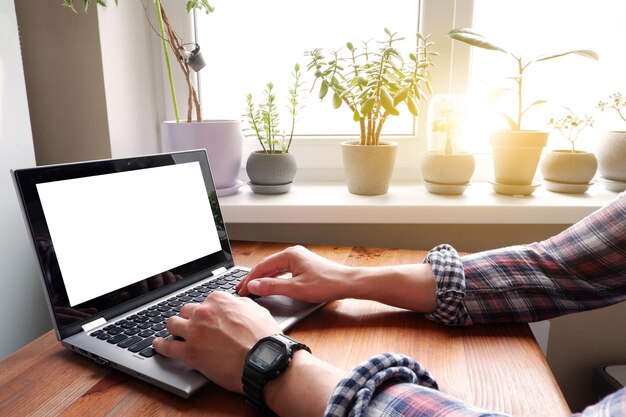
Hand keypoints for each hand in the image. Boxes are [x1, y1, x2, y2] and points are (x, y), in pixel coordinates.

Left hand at [152, 291, 280, 392]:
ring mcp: (194, 332)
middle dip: (189, 318)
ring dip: (174, 328)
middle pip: (186, 311)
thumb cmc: (264, 337)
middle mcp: (203, 312)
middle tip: (194, 327)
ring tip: (175, 333)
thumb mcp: (256, 310)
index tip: (206, 317)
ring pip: (172, 324)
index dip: (206, 311)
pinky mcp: (189, 352)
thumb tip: (236, 303)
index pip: (205, 301)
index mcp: (219, 300)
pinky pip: (167, 347)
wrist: (264, 359)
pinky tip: (158, 345)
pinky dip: (160, 346)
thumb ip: (240, 304)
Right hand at [236, 245, 354, 302]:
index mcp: (289, 255)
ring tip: (251, 288)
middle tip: (241, 290)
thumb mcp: (296, 288)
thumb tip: (253, 286)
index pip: (262, 266)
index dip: (250, 279)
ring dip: (262, 278)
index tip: (241, 290)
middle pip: (267, 266)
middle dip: (253, 278)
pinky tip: (268, 285)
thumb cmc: (326, 284)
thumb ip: (272, 287)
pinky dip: (273, 278)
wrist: (346, 283)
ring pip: (274, 268)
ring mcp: (298, 258)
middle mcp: (293, 253)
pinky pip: (282, 270)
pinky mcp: (303, 265)